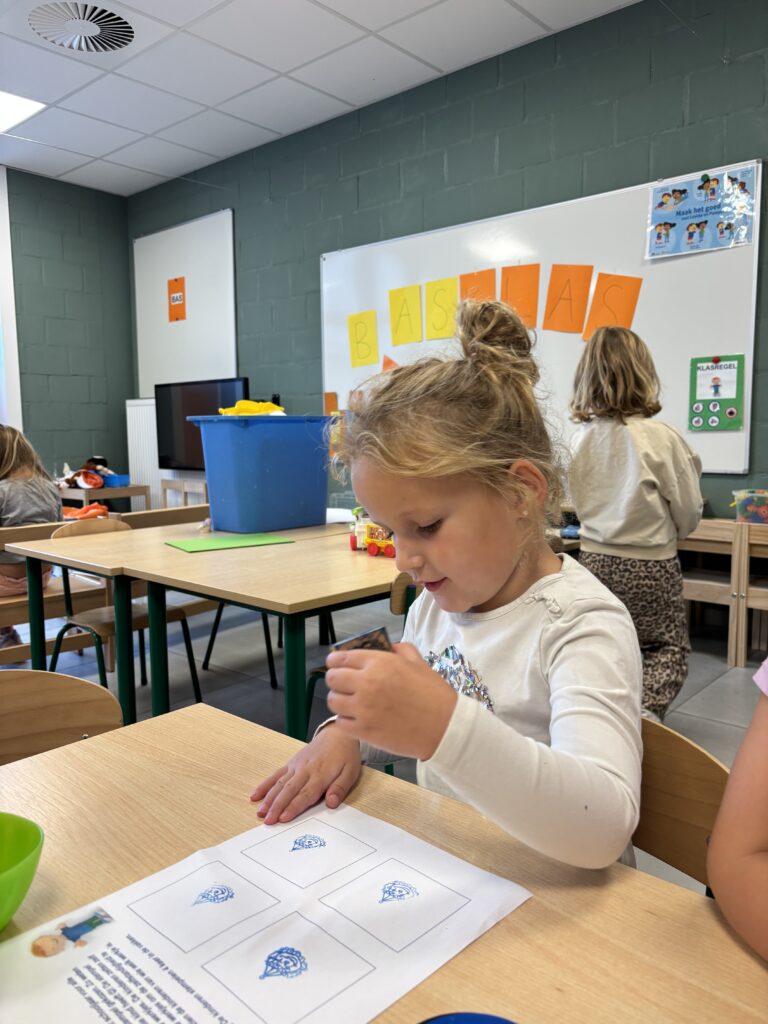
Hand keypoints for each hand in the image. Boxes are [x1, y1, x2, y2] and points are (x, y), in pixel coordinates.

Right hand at [250, 724, 360, 824]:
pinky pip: (276, 774)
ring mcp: (296, 766)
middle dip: (277, 807)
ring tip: (260, 812)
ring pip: (279, 783)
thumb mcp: (350, 772)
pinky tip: (256, 795)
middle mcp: (305, 770)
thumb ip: (340, 788)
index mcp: (321, 775)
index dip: (294, 807)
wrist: (337, 734)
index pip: (306, 794)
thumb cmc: (345, 755)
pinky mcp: (291, 763)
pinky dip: (265, 785)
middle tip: (268, 821)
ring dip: (269, 798)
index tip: (283, 818)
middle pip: (289, 790)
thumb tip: (331, 803)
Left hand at [325, 642, 456, 760]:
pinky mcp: (363, 730)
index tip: (336, 664)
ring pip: (333, 701)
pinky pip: (341, 722)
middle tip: (345, 685)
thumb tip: (389, 647)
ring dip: (340, 700)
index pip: (340, 658)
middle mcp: (367, 683)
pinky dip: (347, 720)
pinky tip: (358, 718)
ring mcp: (363, 708)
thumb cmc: (434, 694)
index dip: (335, 661)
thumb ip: (400, 650)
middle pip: (332, 678)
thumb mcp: (419, 663)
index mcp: (379, 663)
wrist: (444, 727)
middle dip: (336, 680)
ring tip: (352, 703)